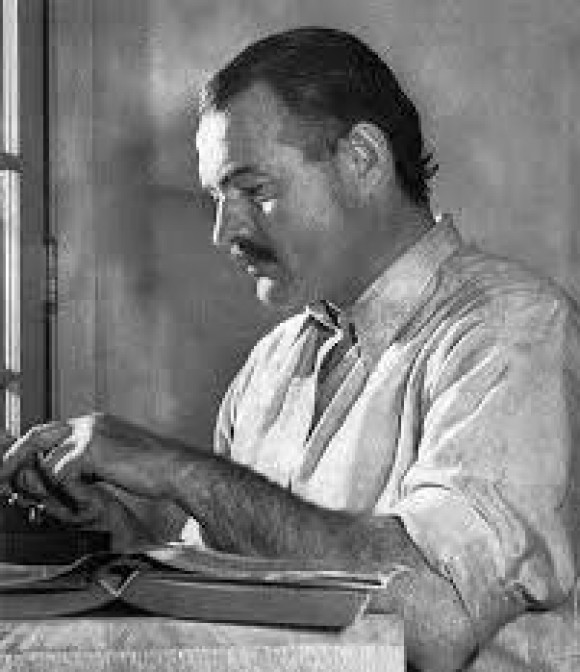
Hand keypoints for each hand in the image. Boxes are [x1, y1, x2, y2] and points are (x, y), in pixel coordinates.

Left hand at [1, 413, 184, 501]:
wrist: (176, 469)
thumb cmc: (154, 469)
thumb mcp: (115, 459)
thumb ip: (90, 461)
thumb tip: (65, 473)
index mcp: (95, 423)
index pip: (50, 431)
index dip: (30, 448)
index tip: (14, 466)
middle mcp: (90, 423)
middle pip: (38, 435)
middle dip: (16, 458)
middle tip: (3, 477)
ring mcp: (90, 433)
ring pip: (49, 463)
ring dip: (53, 488)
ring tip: (66, 502)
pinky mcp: (92, 449)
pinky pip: (62, 475)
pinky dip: (69, 492)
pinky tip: (88, 500)